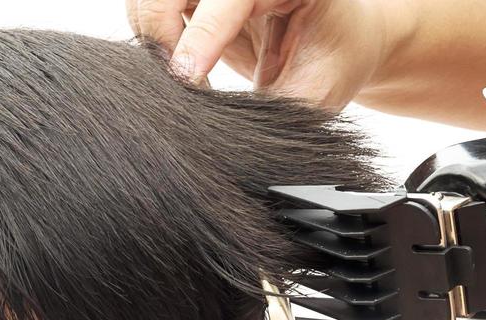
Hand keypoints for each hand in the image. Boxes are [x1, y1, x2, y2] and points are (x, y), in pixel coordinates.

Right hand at [125, 0, 395, 110]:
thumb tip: (224, 140)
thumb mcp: (316, 91)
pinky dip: (151, 36)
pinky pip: (149, 6)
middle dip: (161, 32)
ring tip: (178, 75)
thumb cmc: (333, 58)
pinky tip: (175, 65)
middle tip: (177, 80)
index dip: (201, 37)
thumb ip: (273, 111)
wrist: (336, 39)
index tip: (186, 80)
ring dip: (151, 35)